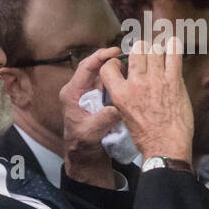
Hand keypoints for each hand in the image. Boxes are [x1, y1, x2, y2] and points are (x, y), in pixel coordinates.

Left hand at [60, 47, 123, 187]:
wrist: (84, 157)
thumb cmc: (82, 145)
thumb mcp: (90, 133)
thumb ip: (102, 119)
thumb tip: (118, 107)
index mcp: (72, 93)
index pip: (85, 68)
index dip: (100, 57)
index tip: (115, 51)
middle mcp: (81, 91)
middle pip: (97, 69)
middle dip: (113, 61)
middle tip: (132, 58)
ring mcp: (91, 96)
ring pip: (105, 77)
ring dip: (119, 71)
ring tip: (136, 67)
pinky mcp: (100, 102)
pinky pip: (111, 88)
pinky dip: (122, 83)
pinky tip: (134, 82)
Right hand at [101, 39, 193, 161]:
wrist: (166, 146)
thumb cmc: (147, 135)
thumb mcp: (124, 114)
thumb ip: (125, 95)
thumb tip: (129, 81)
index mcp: (119, 94)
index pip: (108, 66)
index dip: (116, 62)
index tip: (123, 64)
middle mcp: (135, 84)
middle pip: (135, 51)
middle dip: (141, 50)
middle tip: (146, 55)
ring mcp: (156, 81)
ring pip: (153, 50)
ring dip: (157, 50)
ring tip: (160, 54)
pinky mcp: (174, 82)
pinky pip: (174, 56)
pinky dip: (173, 47)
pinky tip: (173, 44)